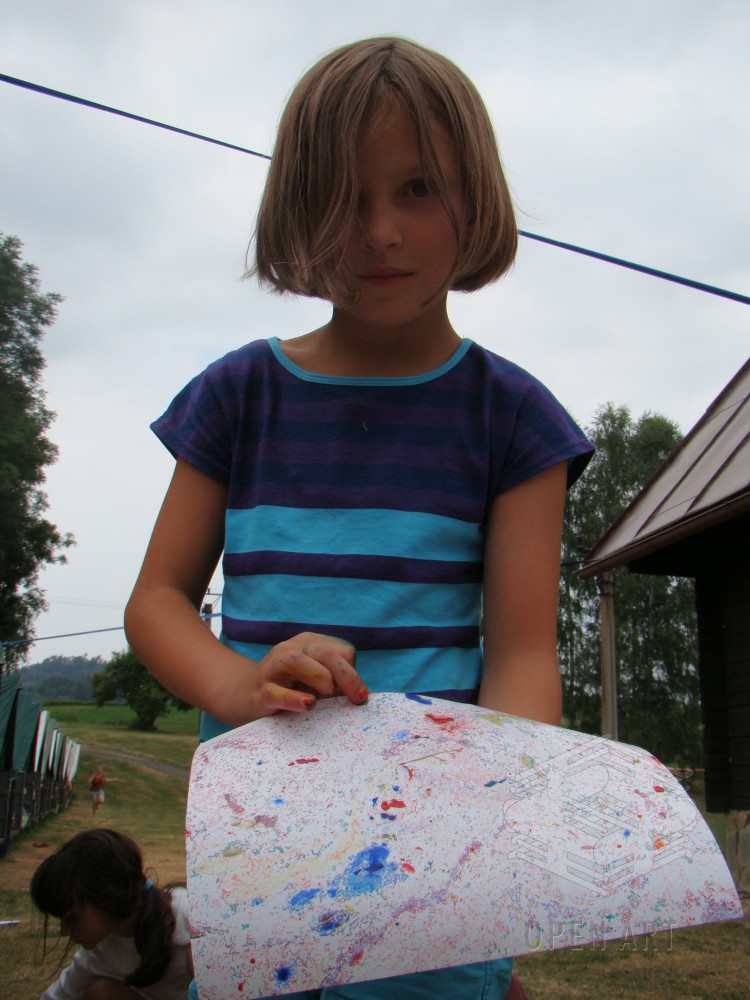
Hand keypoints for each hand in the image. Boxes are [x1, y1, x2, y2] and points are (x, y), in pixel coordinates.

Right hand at [239, 632, 367, 718]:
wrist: (244, 696)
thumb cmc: (290, 689)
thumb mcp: (315, 682)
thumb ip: (335, 683)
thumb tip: (359, 695)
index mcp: (309, 644)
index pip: (341, 650)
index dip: (353, 671)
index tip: (357, 695)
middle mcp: (290, 650)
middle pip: (324, 653)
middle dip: (346, 675)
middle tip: (358, 698)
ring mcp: (272, 669)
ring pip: (296, 661)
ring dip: (319, 676)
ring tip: (328, 693)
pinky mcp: (260, 691)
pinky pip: (275, 692)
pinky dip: (293, 698)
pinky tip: (307, 704)